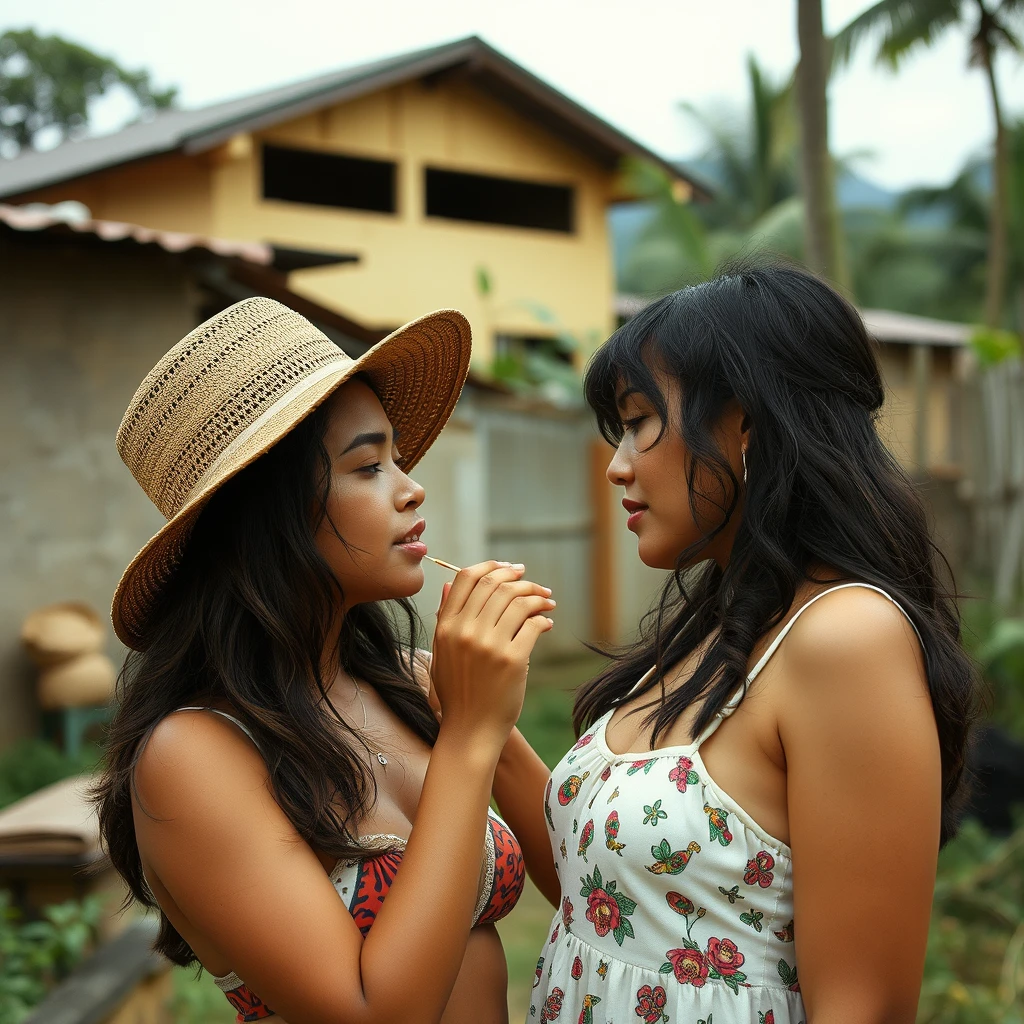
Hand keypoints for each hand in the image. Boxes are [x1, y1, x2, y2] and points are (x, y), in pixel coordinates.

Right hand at [430, 561, 553, 745]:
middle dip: (521, 579)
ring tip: (547, 602)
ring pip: (518, 601)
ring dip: (538, 596)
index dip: (492, 566)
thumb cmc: (457, 691)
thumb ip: (445, 617)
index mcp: (446, 626)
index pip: (467, 578)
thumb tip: (448, 583)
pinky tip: (547, 623)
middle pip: (496, 585)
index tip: (510, 569)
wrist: (470, 729)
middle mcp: (465, 631)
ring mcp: (489, 645)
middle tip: (536, 585)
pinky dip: (544, 619)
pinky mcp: (512, 660)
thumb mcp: (441, 652)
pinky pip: (533, 624)